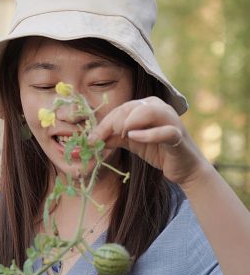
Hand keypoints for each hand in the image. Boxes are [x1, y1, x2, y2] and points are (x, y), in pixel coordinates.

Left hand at [88, 96, 209, 185]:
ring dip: (129, 122)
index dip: (104, 123)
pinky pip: (164, 131)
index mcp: (147, 106)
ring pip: (148, 111)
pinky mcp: (178, 135)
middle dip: (112, 123)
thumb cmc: (159, 151)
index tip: (91, 139)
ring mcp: (171, 120)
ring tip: (120, 136)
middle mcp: (160, 107)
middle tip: (100, 139)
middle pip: (131, 107)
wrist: (183, 168)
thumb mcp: (132, 143)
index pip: (121, 109)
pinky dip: (148, 134)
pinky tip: (133, 137)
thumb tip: (93, 139)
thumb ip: (115, 138)